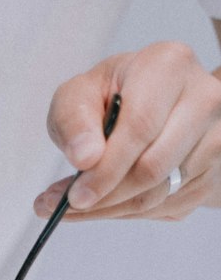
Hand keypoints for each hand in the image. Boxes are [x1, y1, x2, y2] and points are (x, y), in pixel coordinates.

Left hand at [34, 41, 220, 221]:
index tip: (76, 196)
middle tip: (72, 205)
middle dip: (107, 195)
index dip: (106, 168)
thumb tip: (86, 159)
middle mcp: (203, 99)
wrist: (151, 103)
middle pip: (154, 167)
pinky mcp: (213, 170)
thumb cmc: (111, 96)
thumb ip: (73, 120)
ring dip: (115, 208)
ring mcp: (214, 137)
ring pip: (161, 193)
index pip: (140, 127)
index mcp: (170, 66)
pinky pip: (168, 206)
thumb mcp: (78, 95)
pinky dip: (130, 212)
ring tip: (82, 205)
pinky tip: (107, 202)